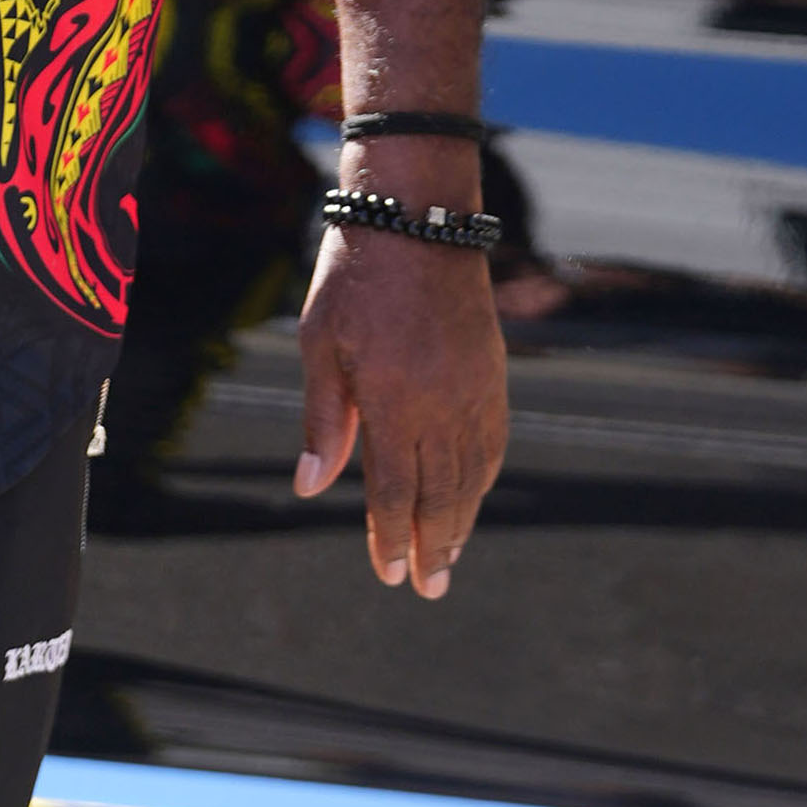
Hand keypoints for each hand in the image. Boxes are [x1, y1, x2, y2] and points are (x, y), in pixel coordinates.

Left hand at [293, 226, 507, 598]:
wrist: (420, 217)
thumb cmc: (354, 277)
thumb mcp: (320, 345)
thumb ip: (324, 420)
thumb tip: (313, 488)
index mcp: (395, 400)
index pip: (394, 491)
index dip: (391, 538)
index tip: (388, 574)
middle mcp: (443, 403)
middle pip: (441, 494)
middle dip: (433, 546)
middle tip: (428, 588)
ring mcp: (474, 389)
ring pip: (473, 474)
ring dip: (462, 521)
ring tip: (449, 558)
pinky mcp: (492, 373)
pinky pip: (493, 441)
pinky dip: (483, 479)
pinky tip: (474, 498)